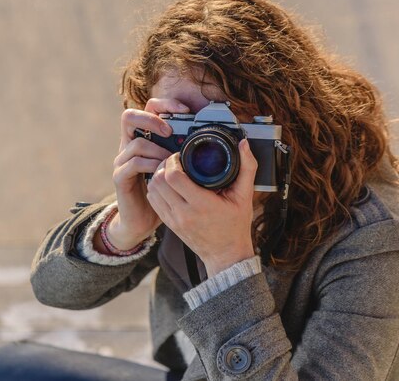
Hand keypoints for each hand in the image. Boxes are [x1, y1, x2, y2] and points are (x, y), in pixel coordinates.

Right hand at [106, 98, 190, 249]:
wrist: (141, 221)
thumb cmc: (163, 194)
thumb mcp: (177, 169)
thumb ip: (188, 153)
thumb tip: (216, 141)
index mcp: (144, 138)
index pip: (148, 109)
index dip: (164, 104)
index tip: (185, 110)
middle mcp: (129, 145)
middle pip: (129, 117)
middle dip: (151, 119)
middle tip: (170, 131)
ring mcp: (122, 160)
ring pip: (136, 142)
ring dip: (157, 149)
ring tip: (171, 159)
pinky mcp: (120, 177)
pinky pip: (133, 164)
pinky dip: (150, 165)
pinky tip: (162, 172)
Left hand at [146, 139, 257, 274]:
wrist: (226, 255)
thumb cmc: (236, 226)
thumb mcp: (244, 196)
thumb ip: (246, 168)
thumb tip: (244, 144)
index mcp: (201, 204)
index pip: (173, 177)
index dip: (173, 161)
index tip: (181, 155)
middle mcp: (184, 213)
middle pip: (158, 181)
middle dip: (163, 165)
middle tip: (173, 160)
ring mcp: (174, 220)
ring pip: (152, 190)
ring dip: (157, 176)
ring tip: (169, 171)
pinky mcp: (169, 224)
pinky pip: (153, 202)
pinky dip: (155, 189)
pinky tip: (166, 184)